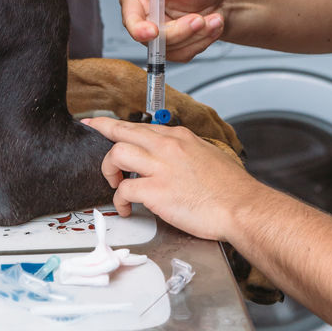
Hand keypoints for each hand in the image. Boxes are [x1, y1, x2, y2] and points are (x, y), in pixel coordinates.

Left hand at [82, 116, 249, 239]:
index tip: (102, 123)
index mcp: (179, 137)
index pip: (141, 126)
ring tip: (114, 182)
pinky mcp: (156, 191)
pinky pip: (124, 189)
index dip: (118, 125)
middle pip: (122, 131)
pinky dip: (120, 200)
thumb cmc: (230, 188)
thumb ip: (185, 152)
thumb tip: (173, 158)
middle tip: (90, 130)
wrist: (241, 206)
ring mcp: (160, 167)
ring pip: (117, 154)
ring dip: (109, 169)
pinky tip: (126, 208)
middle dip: (102, 130)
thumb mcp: (207, 155)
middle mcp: (167, 146)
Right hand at [121, 0, 225, 61]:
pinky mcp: (173, 50)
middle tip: (200, 19)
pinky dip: (203, 41)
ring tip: (212, 18)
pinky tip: (211, 26)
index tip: (153, 31)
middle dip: (181, 30)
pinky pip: (185, 54)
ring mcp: (158, 38)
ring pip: (172, 48)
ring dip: (198, 35)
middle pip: (154, 38)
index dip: (138, 27)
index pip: (130, 18)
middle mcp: (144, 20)